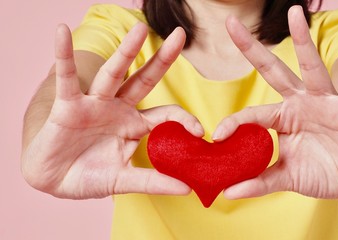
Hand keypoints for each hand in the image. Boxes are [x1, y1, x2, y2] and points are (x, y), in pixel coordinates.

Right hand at [21, 23, 202, 198]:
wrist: (54, 180)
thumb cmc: (90, 176)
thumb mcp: (125, 180)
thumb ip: (153, 182)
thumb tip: (187, 189)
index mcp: (135, 125)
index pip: (166, 114)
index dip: (184, 118)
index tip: (200, 131)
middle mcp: (118, 109)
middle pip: (144, 79)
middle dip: (162, 59)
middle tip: (182, 35)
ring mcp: (95, 104)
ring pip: (113, 73)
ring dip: (126, 51)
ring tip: (139, 28)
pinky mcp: (68, 105)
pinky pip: (66, 77)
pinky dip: (63, 56)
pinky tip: (61, 32)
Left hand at [215, 6, 337, 198]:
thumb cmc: (318, 173)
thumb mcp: (285, 177)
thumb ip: (259, 182)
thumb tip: (228, 193)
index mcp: (282, 119)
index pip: (253, 115)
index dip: (235, 122)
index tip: (217, 134)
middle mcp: (300, 104)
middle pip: (273, 71)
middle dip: (252, 49)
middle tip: (231, 23)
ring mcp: (324, 103)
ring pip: (311, 68)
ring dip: (303, 41)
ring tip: (296, 13)